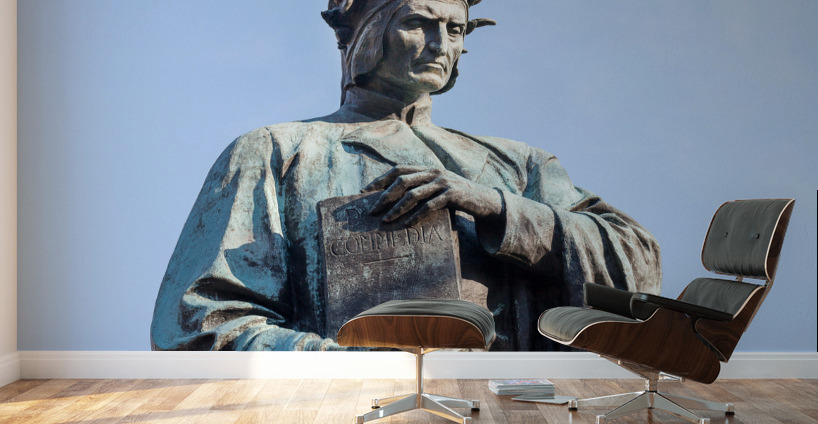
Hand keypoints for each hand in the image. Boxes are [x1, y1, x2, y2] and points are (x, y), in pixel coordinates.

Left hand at [364, 165, 503, 224]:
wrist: (483, 199)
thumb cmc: (455, 197)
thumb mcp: (436, 188)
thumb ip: (419, 188)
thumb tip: (391, 201)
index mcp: (426, 168)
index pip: (398, 170)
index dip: (380, 180)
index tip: (365, 192)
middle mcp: (433, 172)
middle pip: (402, 181)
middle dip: (384, 196)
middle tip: (371, 211)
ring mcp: (443, 182)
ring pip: (414, 194)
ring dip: (397, 209)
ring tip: (385, 221)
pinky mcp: (453, 194)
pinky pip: (430, 205)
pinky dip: (417, 216)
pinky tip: (407, 225)